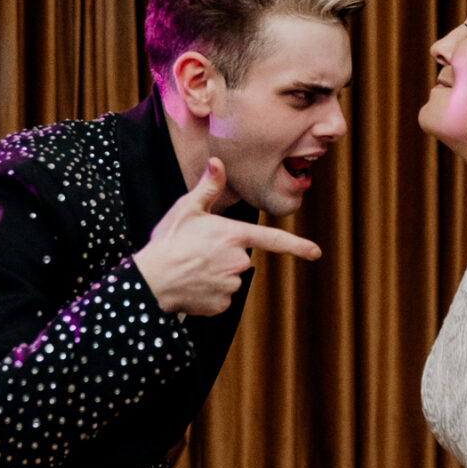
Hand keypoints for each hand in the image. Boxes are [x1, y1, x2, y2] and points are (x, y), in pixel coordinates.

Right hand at [132, 157, 320, 315]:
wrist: (150, 280)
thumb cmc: (168, 241)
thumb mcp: (186, 208)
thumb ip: (207, 187)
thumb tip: (217, 162)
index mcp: (234, 235)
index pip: (273, 240)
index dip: (297, 246)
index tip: (316, 252)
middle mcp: (238, 262)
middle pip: (240, 258)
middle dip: (224, 255)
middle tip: (197, 251)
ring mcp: (230, 285)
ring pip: (230, 278)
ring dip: (216, 273)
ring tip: (191, 267)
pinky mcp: (220, 305)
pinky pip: (220, 296)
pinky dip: (208, 292)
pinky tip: (191, 285)